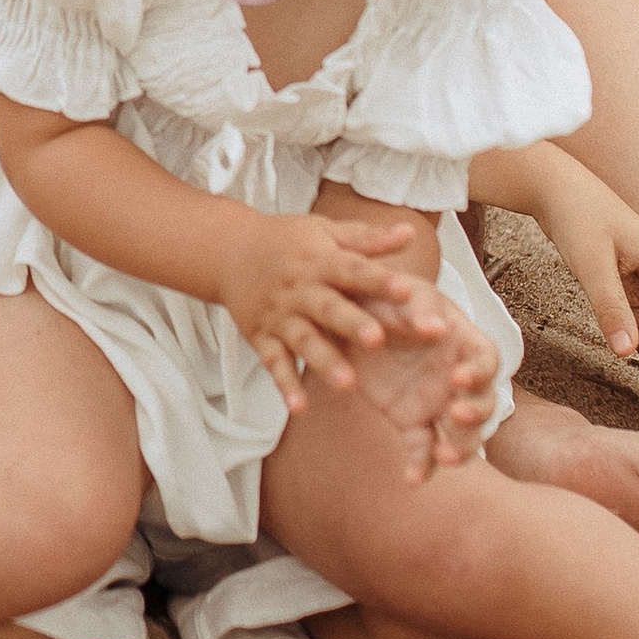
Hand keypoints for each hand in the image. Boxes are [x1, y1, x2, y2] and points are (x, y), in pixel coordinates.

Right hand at [215, 208, 435, 418]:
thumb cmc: (286, 241)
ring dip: (324, 362)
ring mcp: (280, 316)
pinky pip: (273, 363)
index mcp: (320, 262)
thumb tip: (410, 231)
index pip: (353, 270)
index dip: (379, 281)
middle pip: (328, 308)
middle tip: (377, 340)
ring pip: (304, 340)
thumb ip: (369, 239)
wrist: (228, 250)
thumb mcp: (326, 232)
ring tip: (347, 384)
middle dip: (352, 324)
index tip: (407, 292)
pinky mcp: (262, 337)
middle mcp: (300, 290)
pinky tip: (299, 406)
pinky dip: (285, 385)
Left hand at [345, 294, 502, 484]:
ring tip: (445, 455)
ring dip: (461, 446)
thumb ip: (419, 307)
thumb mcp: (400, 291)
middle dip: (476, 413)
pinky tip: (413, 478)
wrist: (346, 316)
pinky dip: (422, 466)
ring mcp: (437, 401)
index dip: (479, 372)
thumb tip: (437, 328)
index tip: (458, 379)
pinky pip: (424, 449)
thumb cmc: (383, 296)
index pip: (486, 360)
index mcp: (461, 340)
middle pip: (485, 403)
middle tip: (455, 415)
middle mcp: (456, 375)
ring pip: (463, 434)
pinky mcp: (411, 421)